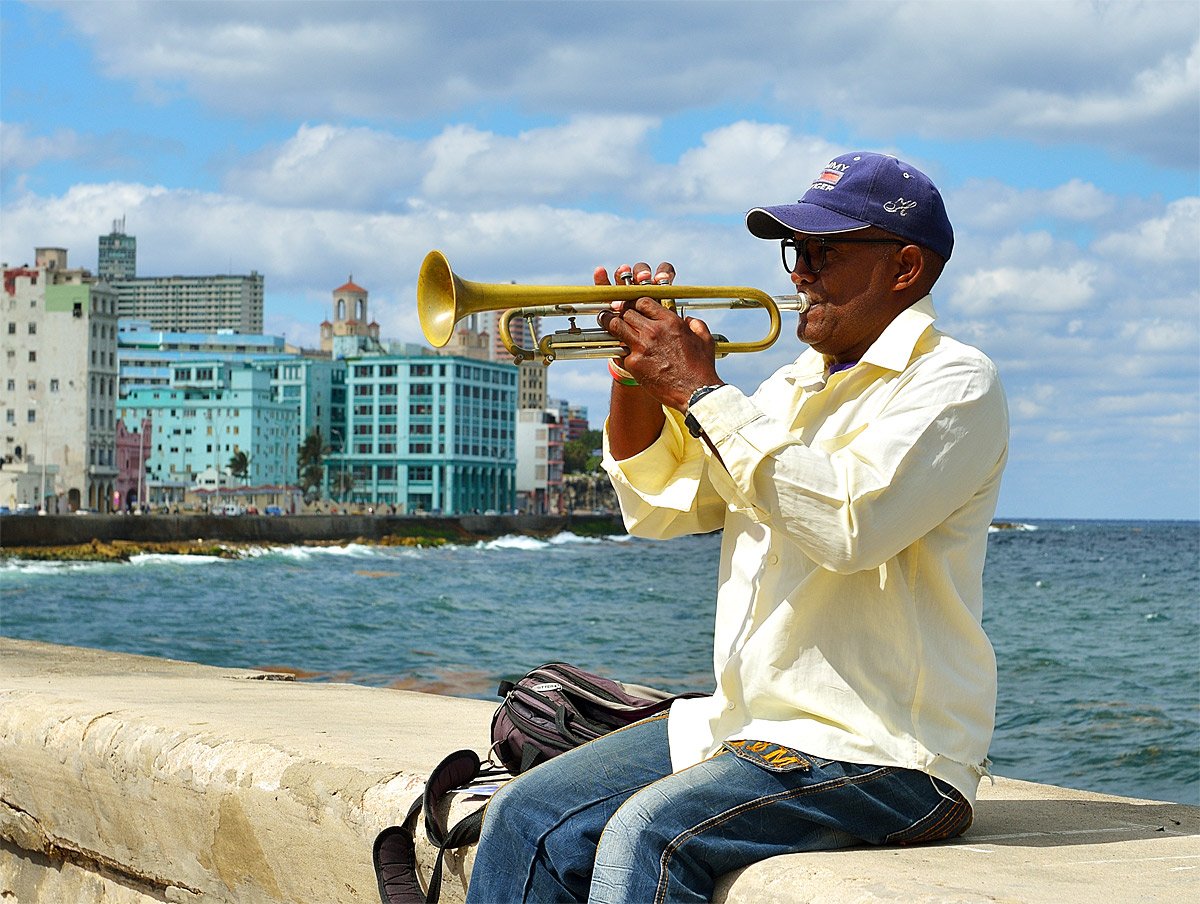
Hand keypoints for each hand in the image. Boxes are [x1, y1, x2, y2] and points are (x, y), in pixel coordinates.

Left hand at [594, 261, 721, 411]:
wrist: (695, 392)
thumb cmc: (701, 368)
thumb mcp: (704, 340)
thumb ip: (695, 325)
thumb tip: (688, 319)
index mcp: (670, 321)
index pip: (643, 302)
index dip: (634, 302)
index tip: (631, 306)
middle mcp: (654, 330)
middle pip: (626, 312)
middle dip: (620, 311)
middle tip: (614, 312)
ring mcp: (642, 346)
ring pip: (616, 326)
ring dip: (608, 322)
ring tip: (604, 320)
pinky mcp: (634, 363)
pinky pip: (622, 352)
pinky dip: (623, 352)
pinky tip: (623, 351)